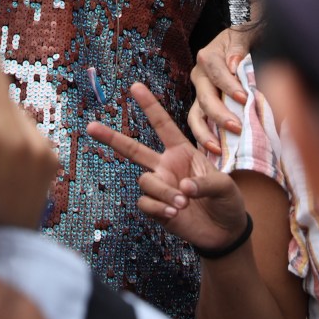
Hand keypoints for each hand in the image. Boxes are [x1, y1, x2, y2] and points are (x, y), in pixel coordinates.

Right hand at [88, 83, 248, 251]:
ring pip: (145, 181)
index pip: (162, 125)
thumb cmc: (228, 202)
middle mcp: (166, 166)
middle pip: (133, 149)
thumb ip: (205, 183)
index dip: (150, 105)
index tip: (135, 86)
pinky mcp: (156, 208)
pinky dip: (158, 207)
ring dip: (163, 191)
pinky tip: (174, 213)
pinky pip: (145, 203)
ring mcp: (160, 187)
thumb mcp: (225, 186)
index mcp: (182, 152)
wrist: (225, 232)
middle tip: (90, 126)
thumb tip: (182, 187)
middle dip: (111, 137)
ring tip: (183, 203)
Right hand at [190, 23, 259, 144]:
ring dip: (205, 133)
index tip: (244, 98)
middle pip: (205, 98)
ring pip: (196, 116)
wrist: (241, 42)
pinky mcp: (203, 107)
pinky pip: (200, 124)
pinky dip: (205, 139)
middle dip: (220, 115)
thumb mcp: (243, 35)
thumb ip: (238, 47)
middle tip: (237, 128)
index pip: (217, 73)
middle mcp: (200, 76)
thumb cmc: (245, 39)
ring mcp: (200, 93)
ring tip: (219, 148)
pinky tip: (215, 153)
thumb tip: (233, 63)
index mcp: (208, 58)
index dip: (229, 86)